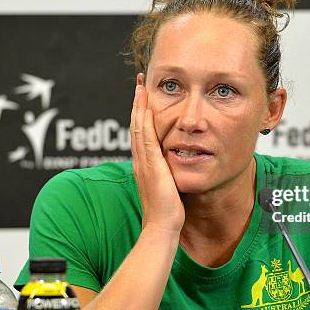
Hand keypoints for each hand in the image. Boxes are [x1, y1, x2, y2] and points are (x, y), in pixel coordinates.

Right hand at [130, 73, 184, 234]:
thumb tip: (174, 166)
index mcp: (144, 164)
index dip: (141, 113)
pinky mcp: (150, 165)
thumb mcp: (167, 185)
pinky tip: (146, 107)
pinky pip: (145, 137)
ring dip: (139, 106)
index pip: (141, 132)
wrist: (162, 226)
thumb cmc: (167, 211)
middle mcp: (140, 160)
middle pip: (136, 125)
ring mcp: (143, 162)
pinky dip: (144, 121)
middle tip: (140, 83)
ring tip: (141, 87)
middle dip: (138, 103)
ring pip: (138, 127)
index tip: (144, 96)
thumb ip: (168, 173)